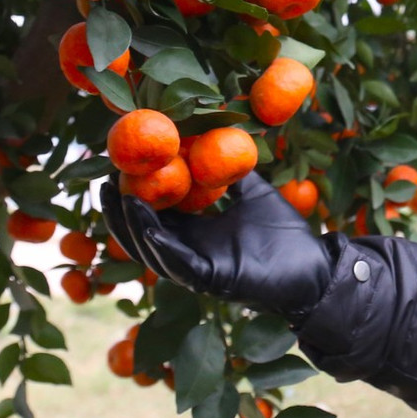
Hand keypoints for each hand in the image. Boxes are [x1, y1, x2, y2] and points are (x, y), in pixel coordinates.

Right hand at [102, 172, 336, 320]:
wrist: (315, 265)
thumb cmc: (287, 235)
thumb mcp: (254, 194)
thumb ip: (233, 173)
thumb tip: (218, 136)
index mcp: (197, 235)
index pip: (155, 216)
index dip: (132, 197)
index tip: (114, 169)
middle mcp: (191, 253)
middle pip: (143, 235)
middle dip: (119, 213)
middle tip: (101, 184)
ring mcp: (199, 269)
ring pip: (154, 250)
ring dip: (132, 226)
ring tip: (117, 198)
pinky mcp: (212, 280)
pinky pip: (180, 265)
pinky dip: (162, 246)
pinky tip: (149, 227)